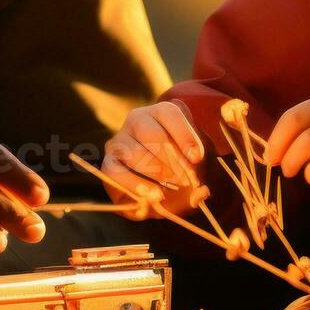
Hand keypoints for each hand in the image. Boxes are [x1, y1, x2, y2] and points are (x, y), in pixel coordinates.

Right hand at [101, 101, 205, 216]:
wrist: (163, 187)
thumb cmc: (182, 171)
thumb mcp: (195, 173)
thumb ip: (199, 183)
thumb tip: (200, 193)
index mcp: (162, 113)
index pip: (169, 113)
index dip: (184, 135)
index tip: (196, 158)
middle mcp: (137, 119)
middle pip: (150, 134)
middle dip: (170, 160)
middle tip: (183, 181)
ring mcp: (119, 140)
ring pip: (131, 151)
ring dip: (152, 174)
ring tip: (169, 191)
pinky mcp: (109, 162)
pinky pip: (115, 171)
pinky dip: (134, 185)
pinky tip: (151, 196)